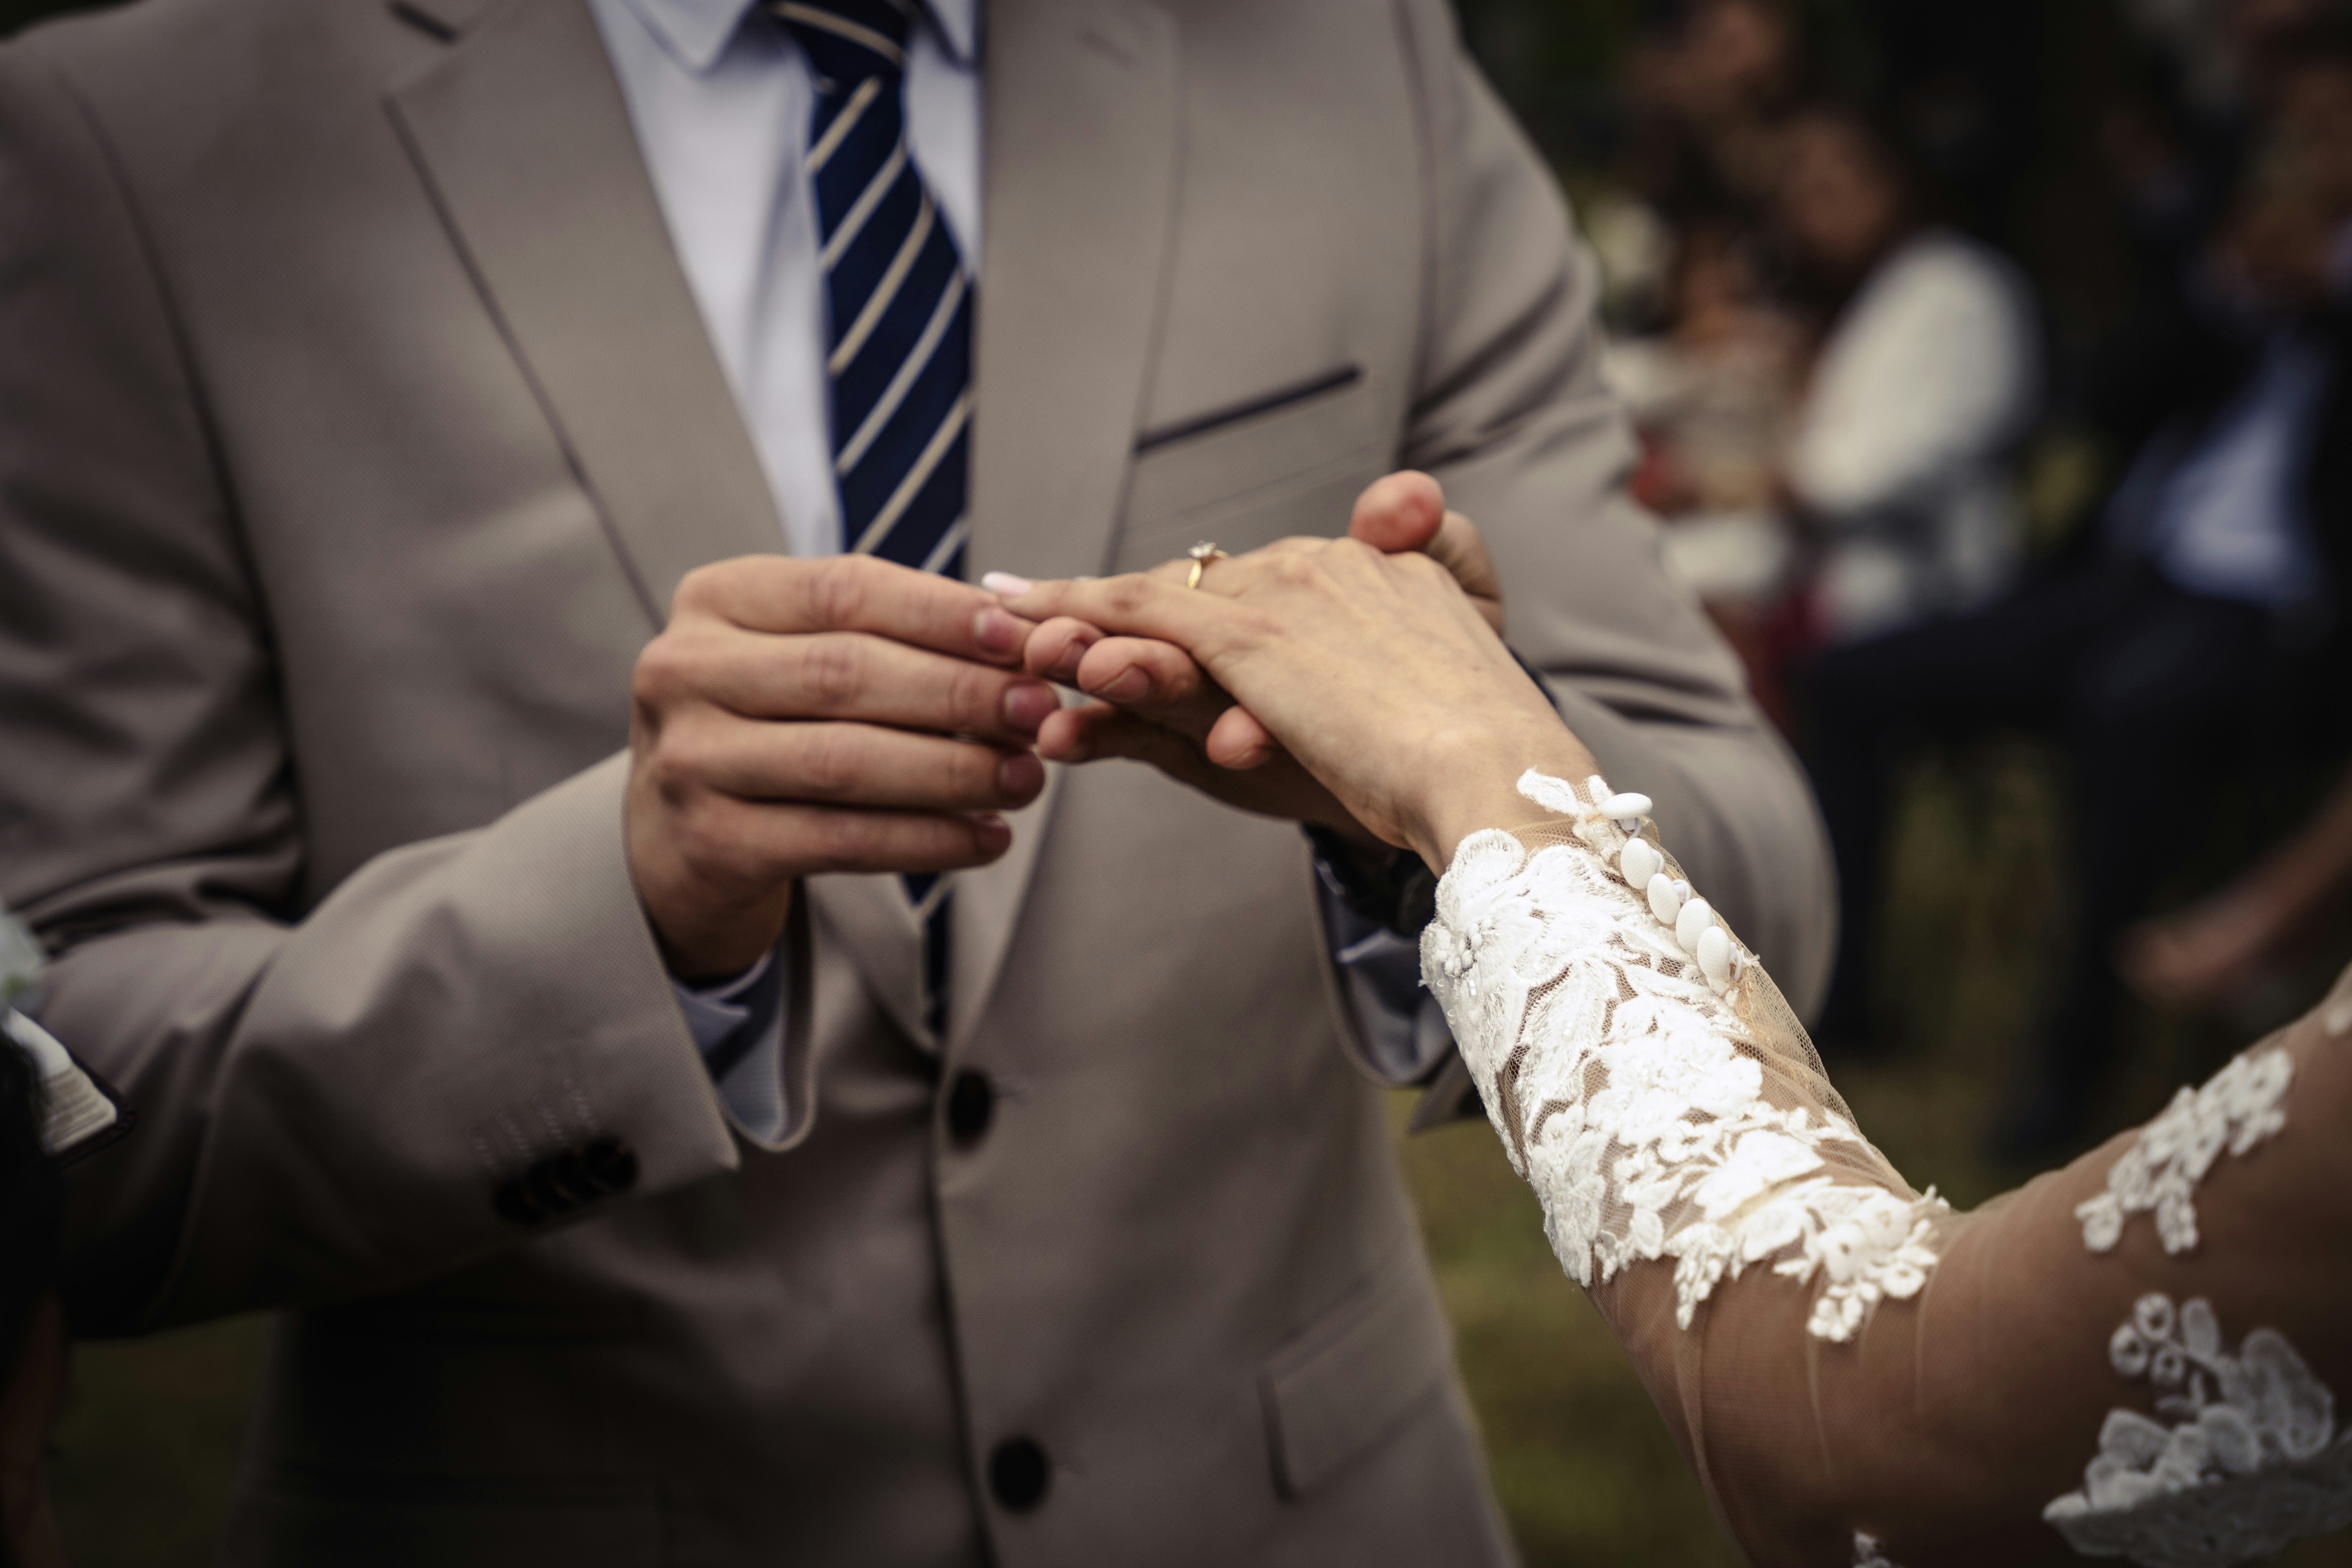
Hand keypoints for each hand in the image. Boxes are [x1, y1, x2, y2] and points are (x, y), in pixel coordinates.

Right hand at [627, 555, 1056, 978]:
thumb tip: (1017, 630)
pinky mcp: (712, 844)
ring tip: (1025, 779)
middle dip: (958, 693)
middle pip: (846, 672)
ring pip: (845, 760)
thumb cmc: (764, 731)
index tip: (1023, 636)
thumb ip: (886, 637)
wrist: (672, 845)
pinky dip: (926, 840)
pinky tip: (984, 839)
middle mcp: (686, 671)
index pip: (843, 589)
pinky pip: (841, 840)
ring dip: (953, 771)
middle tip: (1039, 712)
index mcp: (716, 600)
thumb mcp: (800, 659)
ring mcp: (690, 760)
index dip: (941, 612)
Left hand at [989, 527, 1594, 869]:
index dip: (1201, 604)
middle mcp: (1332, 566)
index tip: (1146, 622)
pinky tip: (1017, 611)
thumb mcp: (1446, 693)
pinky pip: (1139, 608)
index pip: (1269, 585)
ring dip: (1080, 614)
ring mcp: (1290, 594)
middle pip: (1206, 588)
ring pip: (1162, 597)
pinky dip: (1073, 606)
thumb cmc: (1480, 771)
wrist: (1501, 785)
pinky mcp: (1252, 636)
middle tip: (1030, 615)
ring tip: (1011, 624)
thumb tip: (1346, 625)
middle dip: (1118, 611)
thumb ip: (1410, 639)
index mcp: (1385, 576)